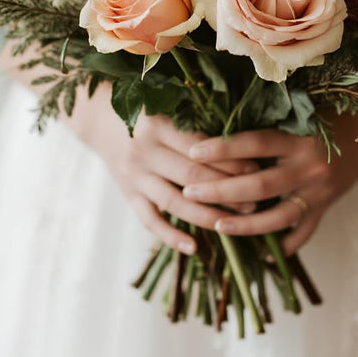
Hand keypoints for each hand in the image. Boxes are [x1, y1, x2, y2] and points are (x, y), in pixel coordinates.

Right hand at [73, 106, 258, 255]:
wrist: (100, 119)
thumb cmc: (147, 111)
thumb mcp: (168, 109)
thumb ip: (197, 124)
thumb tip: (242, 144)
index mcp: (159, 126)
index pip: (200, 149)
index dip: (229, 161)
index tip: (257, 169)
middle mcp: (144, 152)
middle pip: (191, 177)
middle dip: (226, 190)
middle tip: (255, 200)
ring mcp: (135, 176)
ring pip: (174, 202)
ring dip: (207, 215)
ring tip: (236, 223)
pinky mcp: (128, 195)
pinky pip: (150, 221)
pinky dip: (171, 236)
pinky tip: (194, 248)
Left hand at [182, 129, 357, 253]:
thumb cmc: (327, 116)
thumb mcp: (299, 113)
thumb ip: (267, 123)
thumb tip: (218, 124)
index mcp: (299, 138)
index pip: (254, 143)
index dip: (223, 148)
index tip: (192, 151)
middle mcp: (309, 167)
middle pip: (260, 185)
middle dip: (222, 191)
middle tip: (190, 191)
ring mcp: (319, 193)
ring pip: (278, 217)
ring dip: (245, 225)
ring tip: (216, 225)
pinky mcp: (325, 209)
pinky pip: (301, 234)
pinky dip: (281, 246)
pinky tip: (257, 254)